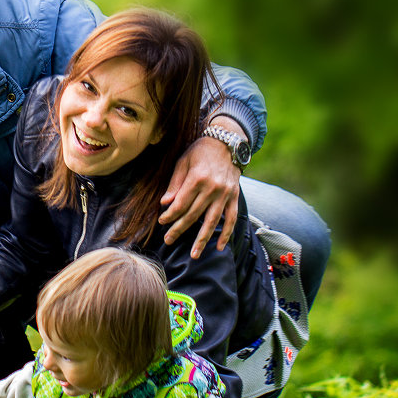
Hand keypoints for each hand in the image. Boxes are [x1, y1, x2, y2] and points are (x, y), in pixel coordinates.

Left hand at [158, 119, 241, 257]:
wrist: (227, 143)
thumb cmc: (200, 151)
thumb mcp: (183, 162)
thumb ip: (175, 183)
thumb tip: (165, 203)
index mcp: (197, 179)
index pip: (180, 203)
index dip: (170, 215)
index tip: (162, 222)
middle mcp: (212, 189)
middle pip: (193, 215)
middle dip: (179, 229)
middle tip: (168, 241)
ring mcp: (225, 194)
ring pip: (212, 221)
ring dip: (202, 239)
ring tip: (194, 255)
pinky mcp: (234, 197)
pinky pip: (231, 219)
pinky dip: (227, 234)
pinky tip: (220, 247)